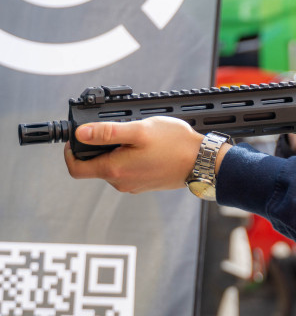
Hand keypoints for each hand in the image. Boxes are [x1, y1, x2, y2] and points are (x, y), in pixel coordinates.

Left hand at [64, 117, 204, 193]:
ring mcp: (133, 185)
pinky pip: (129, 170)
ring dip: (119, 152)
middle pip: (95, 166)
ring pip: (114, 167)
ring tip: (139, 138)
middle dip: (101, 147)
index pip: (76, 169)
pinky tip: (149, 148)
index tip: (78, 137)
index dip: (71, 152)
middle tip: (118, 131)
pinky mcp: (145, 184)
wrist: (203, 162)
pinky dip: (132, 158)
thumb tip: (81, 133)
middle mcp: (121, 182)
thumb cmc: (175, 146)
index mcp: (114, 170)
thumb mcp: (139, 130)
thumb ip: (108, 132)